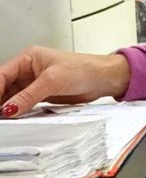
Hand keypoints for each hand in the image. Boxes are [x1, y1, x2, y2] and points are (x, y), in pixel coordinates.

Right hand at [0, 46, 130, 117]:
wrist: (103, 79)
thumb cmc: (84, 69)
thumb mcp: (53, 80)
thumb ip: (29, 95)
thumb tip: (8, 108)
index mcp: (28, 58)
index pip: (2, 74)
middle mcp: (29, 70)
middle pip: (4, 86)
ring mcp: (34, 83)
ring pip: (12, 96)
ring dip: (6, 107)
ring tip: (3, 119)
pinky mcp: (42, 95)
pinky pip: (23, 103)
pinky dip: (17, 111)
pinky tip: (13, 119)